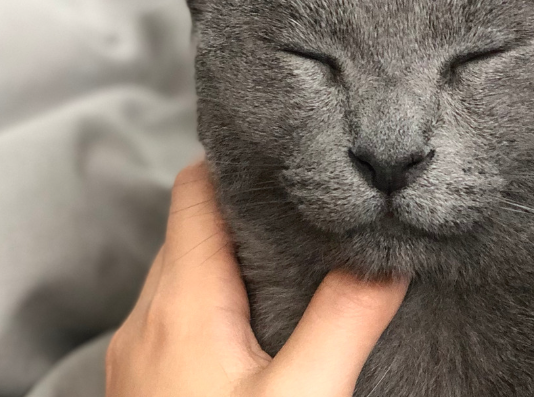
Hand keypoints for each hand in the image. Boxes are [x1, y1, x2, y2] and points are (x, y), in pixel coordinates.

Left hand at [106, 161, 407, 396]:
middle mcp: (150, 317)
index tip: (295, 159)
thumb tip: (389, 260)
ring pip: (189, 271)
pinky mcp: (155, 383)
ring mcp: (145, 353)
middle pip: (194, 227)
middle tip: (315, 208)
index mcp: (181, 301)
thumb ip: (347, 320)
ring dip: (240, 257)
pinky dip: (226, 297)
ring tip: (302, 257)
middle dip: (252, 211)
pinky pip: (186, 313)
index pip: (196, 191)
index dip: (242, 166)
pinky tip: (270, 322)